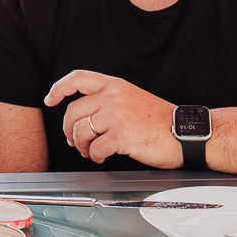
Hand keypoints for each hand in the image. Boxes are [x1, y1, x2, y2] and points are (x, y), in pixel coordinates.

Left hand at [44, 70, 179, 167]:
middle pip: (73, 112)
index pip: (78, 78)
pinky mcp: (122, 136)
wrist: (186, 134)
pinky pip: (95, 149)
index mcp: (115, 84)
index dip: (59, 88)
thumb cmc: (161, 120)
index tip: (50, 99)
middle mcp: (113, 96)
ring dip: (81, 145)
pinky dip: (94, 156)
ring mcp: (117, 115)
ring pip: (80, 131)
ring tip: (89, 151)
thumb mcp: (132, 98)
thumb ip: (108, 99)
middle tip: (74, 141)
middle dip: (68, 130)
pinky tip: (101, 157)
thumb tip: (83, 115)